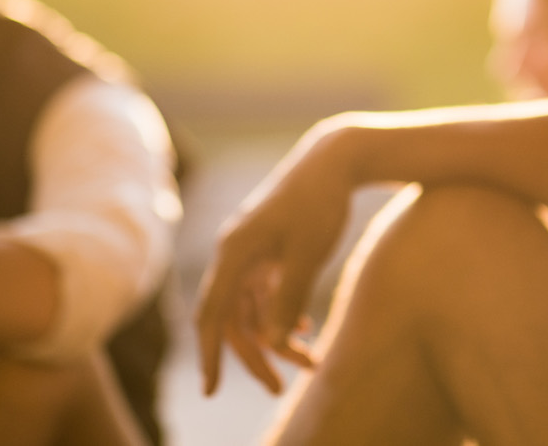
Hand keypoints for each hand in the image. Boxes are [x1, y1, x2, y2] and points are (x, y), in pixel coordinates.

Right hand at [195, 124, 353, 395]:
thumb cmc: (321, 201)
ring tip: (309, 360)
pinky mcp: (267, 246)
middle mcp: (234, 251)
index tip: (211, 390)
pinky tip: (304, 331)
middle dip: (255, 355)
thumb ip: (289, 297)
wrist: (336, 158)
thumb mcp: (308, 254)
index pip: (212, 314)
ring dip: (275, 334)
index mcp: (234, 251)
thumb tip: (271, 342)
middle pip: (232, 316)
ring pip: (252, 306)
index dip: (211, 355)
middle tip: (279, 388)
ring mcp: (250, 248)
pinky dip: (281, 311)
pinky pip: (264, 290)